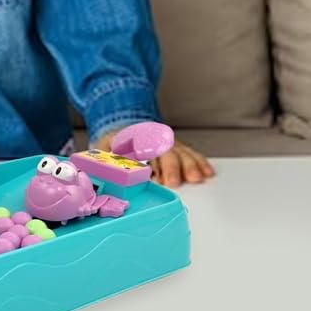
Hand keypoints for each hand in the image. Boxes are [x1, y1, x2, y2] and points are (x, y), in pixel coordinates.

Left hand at [95, 132, 214, 187]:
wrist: (128, 128)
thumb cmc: (117, 144)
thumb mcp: (104, 147)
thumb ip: (104, 157)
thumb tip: (102, 169)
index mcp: (137, 141)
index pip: (146, 151)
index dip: (151, 163)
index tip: (157, 177)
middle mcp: (156, 142)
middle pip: (165, 152)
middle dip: (172, 167)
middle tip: (175, 182)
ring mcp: (168, 145)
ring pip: (181, 152)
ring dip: (190, 165)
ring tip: (197, 178)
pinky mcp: (178, 149)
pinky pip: (191, 154)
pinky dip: (200, 162)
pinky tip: (207, 171)